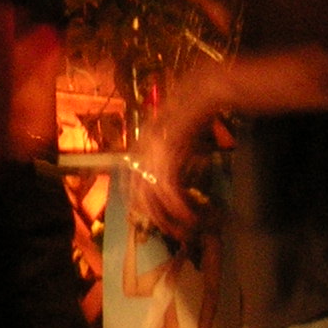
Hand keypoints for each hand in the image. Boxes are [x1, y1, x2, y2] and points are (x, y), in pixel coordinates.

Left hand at [127, 114, 211, 240]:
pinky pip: (170, 191)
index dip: (139, 205)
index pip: (129, 185)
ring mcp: (152, 153)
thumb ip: (166, 160)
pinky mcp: (168, 155)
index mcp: (138, 150)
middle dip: (155, 218)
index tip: (152, 218)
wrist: (199, 95)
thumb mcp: (172, 141)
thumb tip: (170, 183)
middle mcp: (140, 152)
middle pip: (138, 195)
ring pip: (153, 197)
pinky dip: (179, 208)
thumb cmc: (189, 118)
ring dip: (168, 218)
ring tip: (184, 230)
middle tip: (171, 232)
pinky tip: (190, 217)